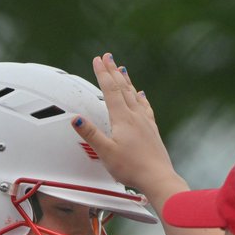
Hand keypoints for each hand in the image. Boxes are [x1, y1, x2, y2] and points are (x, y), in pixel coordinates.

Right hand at [72, 54, 186, 209]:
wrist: (158, 178)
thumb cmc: (132, 168)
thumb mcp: (106, 153)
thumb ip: (91, 135)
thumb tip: (76, 119)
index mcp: (122, 119)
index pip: (110, 90)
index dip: (102, 73)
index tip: (97, 60)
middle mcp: (136, 116)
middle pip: (122, 88)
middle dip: (113, 71)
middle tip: (107, 56)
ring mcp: (146, 122)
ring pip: (134, 95)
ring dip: (126, 80)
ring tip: (122, 68)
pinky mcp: (152, 130)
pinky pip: (145, 107)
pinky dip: (140, 97)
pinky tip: (141, 95)